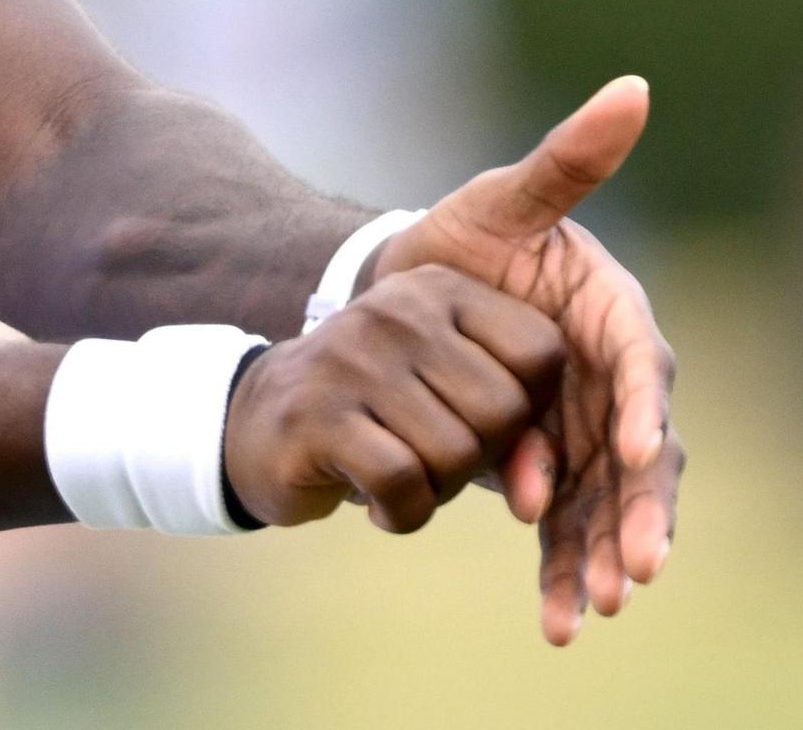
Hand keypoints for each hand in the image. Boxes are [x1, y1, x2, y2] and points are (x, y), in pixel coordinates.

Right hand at [219, 268, 564, 535]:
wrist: (261, 424)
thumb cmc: (380, 415)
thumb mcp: (452, 402)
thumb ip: (514, 435)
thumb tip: (537, 499)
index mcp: (439, 289)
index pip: (541, 350)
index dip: (531, 409)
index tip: (482, 421)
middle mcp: (397, 310)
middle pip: (503, 410)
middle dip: (481, 458)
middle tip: (435, 458)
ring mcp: (352, 357)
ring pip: (455, 452)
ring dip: (438, 490)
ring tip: (404, 476)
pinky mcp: (316, 414)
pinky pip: (402, 481)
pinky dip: (403, 513)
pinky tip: (379, 503)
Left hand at [371, 76, 683, 645]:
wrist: (408, 296)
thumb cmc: (462, 239)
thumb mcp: (502, 199)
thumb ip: (566, 158)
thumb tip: (632, 86)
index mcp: (613, 315)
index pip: (643, 363)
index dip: (645, 406)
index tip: (637, 448)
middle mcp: (615, 382)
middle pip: (643, 454)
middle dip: (640, 510)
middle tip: (637, 564)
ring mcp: (588, 432)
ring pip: (610, 503)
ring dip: (606, 556)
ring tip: (596, 606)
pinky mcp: (554, 470)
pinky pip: (568, 527)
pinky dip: (565, 571)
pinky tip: (559, 620)